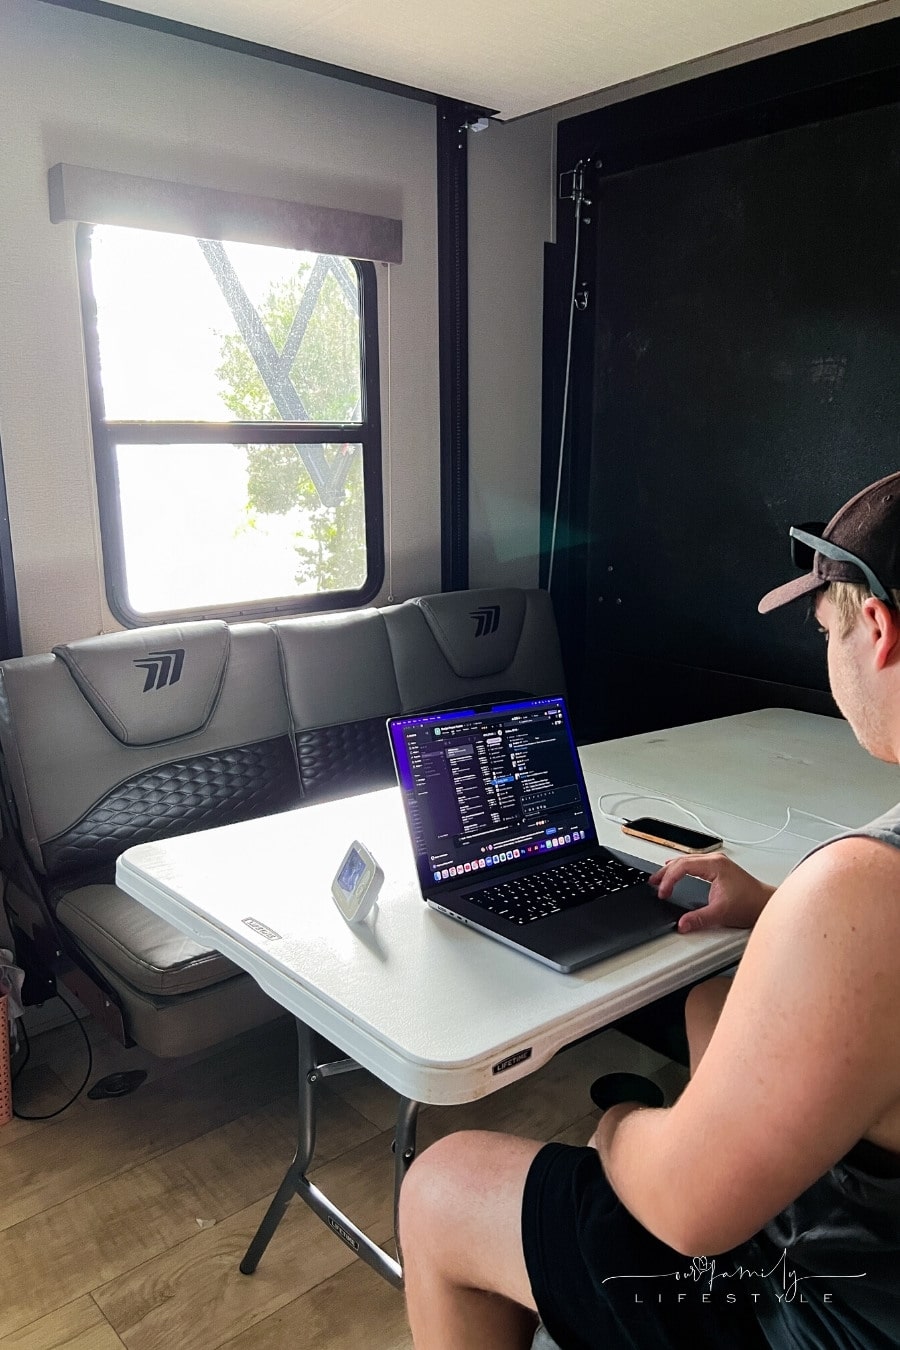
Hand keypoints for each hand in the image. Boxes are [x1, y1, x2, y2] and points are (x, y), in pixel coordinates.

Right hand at [648, 852, 774, 932]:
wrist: (765, 903)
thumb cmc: (750, 904)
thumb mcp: (721, 913)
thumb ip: (698, 919)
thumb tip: (681, 924)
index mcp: (714, 866)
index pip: (683, 866)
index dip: (669, 879)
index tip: (663, 892)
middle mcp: (716, 861)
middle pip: (683, 860)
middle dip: (666, 872)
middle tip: (653, 883)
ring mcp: (718, 863)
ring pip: (688, 860)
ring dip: (673, 869)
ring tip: (660, 878)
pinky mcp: (720, 868)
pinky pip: (695, 863)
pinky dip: (682, 869)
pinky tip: (677, 873)